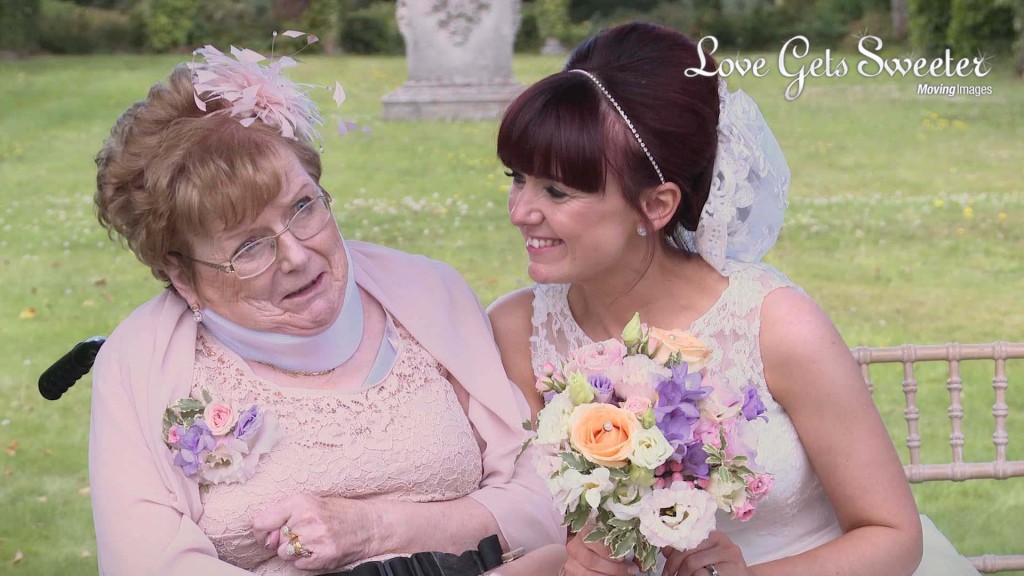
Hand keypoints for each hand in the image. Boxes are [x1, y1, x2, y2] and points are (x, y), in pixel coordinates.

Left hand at [252, 494, 381, 571]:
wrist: (369, 524)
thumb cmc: (338, 512)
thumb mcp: (311, 503)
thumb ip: (284, 515)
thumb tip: (266, 539)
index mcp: (300, 501)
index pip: (261, 521)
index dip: (261, 532)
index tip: (268, 535)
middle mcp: (306, 519)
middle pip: (276, 541)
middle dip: (286, 540)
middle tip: (306, 532)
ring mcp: (316, 539)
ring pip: (285, 554)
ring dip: (296, 551)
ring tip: (315, 540)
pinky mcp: (323, 556)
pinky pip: (298, 565)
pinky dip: (306, 560)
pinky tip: (320, 548)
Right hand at [562, 529, 630, 575]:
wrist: (585, 548)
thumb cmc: (602, 541)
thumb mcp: (610, 538)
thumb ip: (621, 545)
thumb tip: (640, 562)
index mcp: (584, 531)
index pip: (593, 540)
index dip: (607, 551)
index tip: (622, 557)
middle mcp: (574, 546)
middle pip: (591, 560)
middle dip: (614, 568)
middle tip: (630, 570)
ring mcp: (572, 561)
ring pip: (587, 573)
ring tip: (624, 575)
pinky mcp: (572, 573)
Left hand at [661, 531, 750, 575]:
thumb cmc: (722, 568)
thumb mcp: (704, 557)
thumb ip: (687, 552)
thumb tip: (665, 549)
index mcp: (712, 534)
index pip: (685, 540)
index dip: (672, 556)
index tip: (665, 571)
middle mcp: (722, 541)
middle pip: (688, 553)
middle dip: (674, 568)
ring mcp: (729, 554)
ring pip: (693, 564)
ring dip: (683, 575)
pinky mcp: (734, 568)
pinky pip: (703, 574)